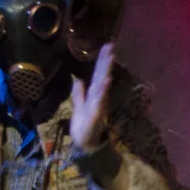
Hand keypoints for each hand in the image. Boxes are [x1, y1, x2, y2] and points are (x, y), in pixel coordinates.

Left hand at [68, 42, 116, 156]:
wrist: (84, 144)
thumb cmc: (83, 127)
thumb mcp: (79, 105)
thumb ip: (79, 93)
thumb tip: (79, 79)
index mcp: (94, 93)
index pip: (98, 73)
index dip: (102, 60)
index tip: (106, 46)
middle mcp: (98, 96)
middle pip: (102, 74)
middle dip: (106, 60)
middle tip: (111, 44)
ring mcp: (99, 103)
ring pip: (103, 83)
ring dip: (106, 70)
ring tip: (110, 56)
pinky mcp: (97, 112)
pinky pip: (101, 99)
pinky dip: (104, 89)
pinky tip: (106, 80)